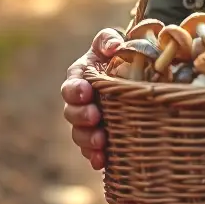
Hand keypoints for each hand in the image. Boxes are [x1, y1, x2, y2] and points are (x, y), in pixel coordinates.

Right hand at [61, 27, 123, 169]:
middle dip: (82, 117)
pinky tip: (102, 163)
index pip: (71, 87)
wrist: (133, 71)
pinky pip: (92, 150)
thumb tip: (114, 46)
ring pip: (80, 134)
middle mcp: (80, 103)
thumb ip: (108, 40)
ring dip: (87, 140)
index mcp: (80, 79)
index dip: (76, 91)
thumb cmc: (118, 54)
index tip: (86, 92)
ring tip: (100, 143)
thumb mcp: (111, 42)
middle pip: (72, 113)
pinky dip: (95, 157)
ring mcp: (89, 122)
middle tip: (95, 117)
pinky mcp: (99, 136)